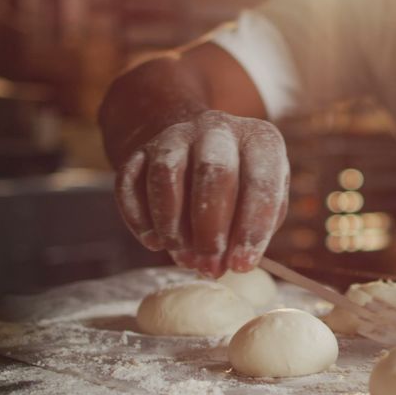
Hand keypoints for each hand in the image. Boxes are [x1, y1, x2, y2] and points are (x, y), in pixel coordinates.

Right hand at [114, 110, 289, 277]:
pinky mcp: (141, 150)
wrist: (200, 151)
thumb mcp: (265, 202)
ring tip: (183, 256)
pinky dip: (139, 218)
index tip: (242, 264)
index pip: (260, 182)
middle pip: (212, 171)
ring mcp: (176, 136)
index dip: (252, 228)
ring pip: (166, 173)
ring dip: (172, 223)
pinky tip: (154, 242)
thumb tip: (229, 262)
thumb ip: (253, 230)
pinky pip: (130, 182)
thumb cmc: (244, 187)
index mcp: (260, 139)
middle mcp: (218, 129)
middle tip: (210, 264)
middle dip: (210, 228)